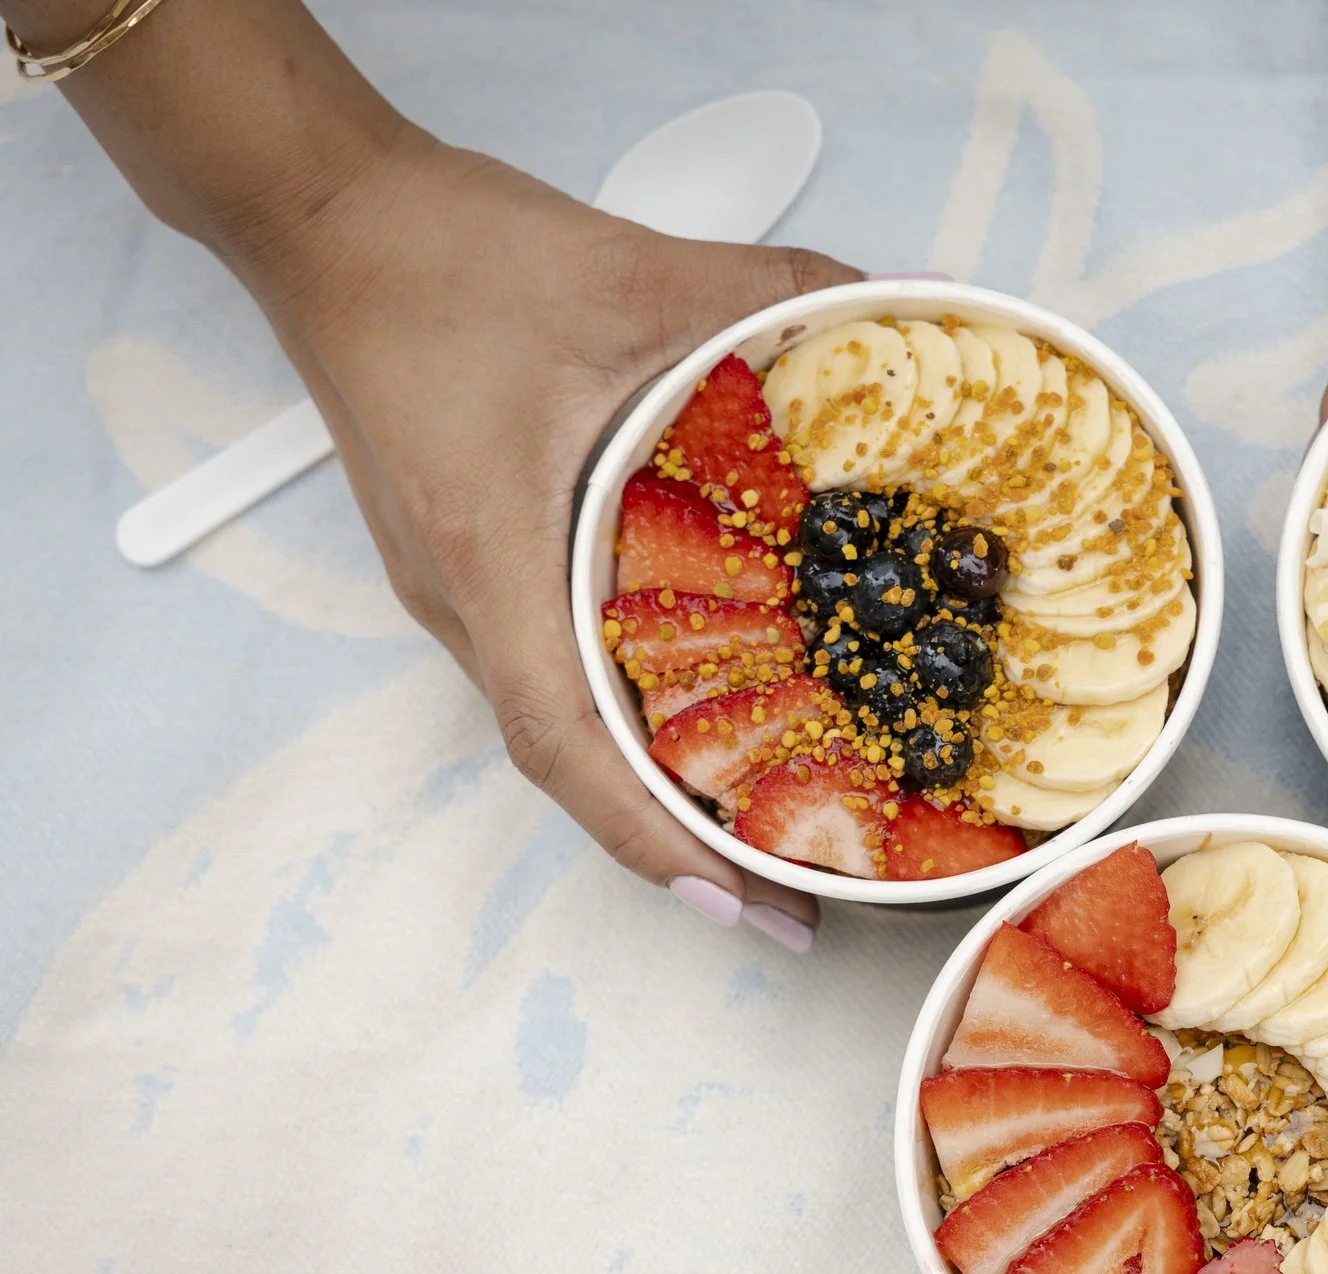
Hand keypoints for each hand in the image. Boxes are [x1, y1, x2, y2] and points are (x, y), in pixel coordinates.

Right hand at [234, 134, 859, 946]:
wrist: (327, 220)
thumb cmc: (441, 259)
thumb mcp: (637, 274)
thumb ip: (778, 292)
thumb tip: (905, 298)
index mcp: (493, 557)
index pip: (564, 745)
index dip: (655, 839)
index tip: (741, 903)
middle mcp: (466, 601)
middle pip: (574, 761)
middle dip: (683, 842)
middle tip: (799, 887)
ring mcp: (459, 590)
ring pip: (563, 721)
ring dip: (660, 781)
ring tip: (771, 821)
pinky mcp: (471, 562)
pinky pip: (556, 666)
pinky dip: (635, 709)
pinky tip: (715, 704)